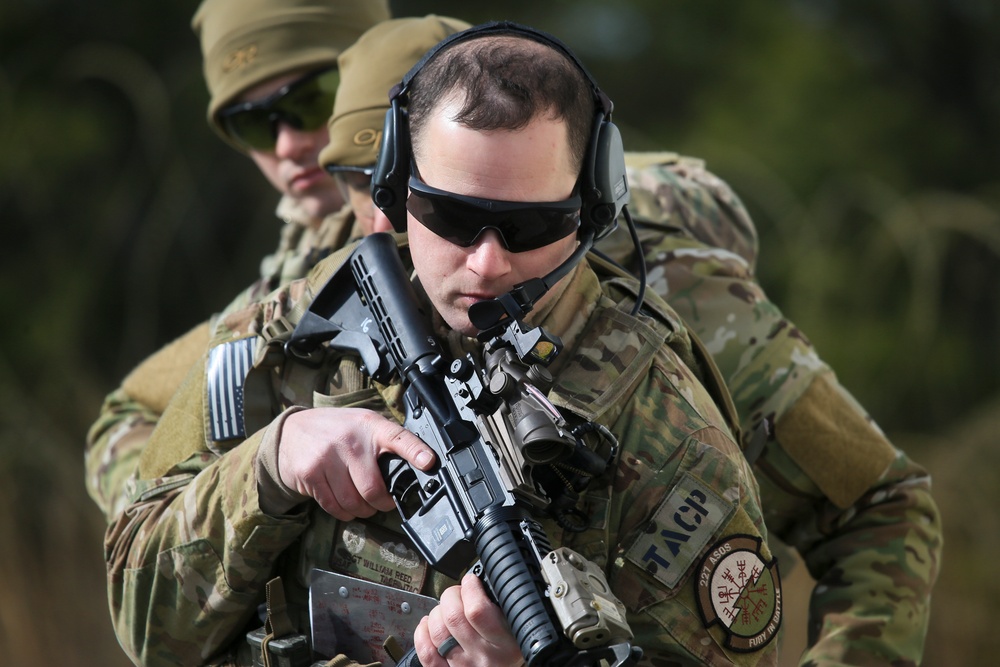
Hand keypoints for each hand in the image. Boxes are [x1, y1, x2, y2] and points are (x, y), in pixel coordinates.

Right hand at [276, 407, 435, 519]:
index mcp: (370, 425)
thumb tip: (416, 465)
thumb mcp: (363, 425)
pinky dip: (344, 512)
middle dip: (382, 503)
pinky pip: (334, 506)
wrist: (292, 431)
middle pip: (374, 488)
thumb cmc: (336, 431)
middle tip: (383, 502)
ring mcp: (328, 457)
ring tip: (363, 504)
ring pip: (354, 502)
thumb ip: (385, 441)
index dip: (415, 451)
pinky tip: (345, 504)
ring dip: (362, 511)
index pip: (398, 437)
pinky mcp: (311, 473)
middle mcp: (349, 440)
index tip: (429, 463)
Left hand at [413, 573, 521, 666]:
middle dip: (451, 595)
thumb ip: (501, 609)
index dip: (469, 588)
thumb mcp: (516, 632)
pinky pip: (426, 652)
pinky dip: (423, 632)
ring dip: (437, 612)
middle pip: (453, 616)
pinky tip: (430, 626)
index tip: (470, 582)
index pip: (477, 610)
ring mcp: (462, 666)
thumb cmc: (506, 653)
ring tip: (446, 610)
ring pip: (438, 631)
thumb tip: (478, 583)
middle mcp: (482, 657)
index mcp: (505, 643)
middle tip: (458, 594)